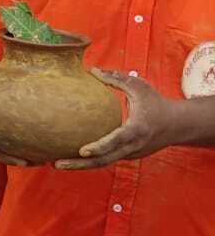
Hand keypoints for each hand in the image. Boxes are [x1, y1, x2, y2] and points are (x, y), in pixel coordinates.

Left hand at [60, 69, 175, 168]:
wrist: (179, 125)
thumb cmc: (158, 103)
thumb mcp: (139, 87)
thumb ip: (116, 78)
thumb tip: (93, 70)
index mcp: (137, 129)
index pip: (116, 140)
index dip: (100, 146)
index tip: (82, 150)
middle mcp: (133, 146)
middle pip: (105, 160)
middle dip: (80, 164)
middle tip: (57, 164)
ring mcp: (131, 154)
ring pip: (104, 163)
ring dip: (81, 166)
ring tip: (57, 164)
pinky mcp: (129, 156)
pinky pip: (108, 159)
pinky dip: (91, 161)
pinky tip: (71, 159)